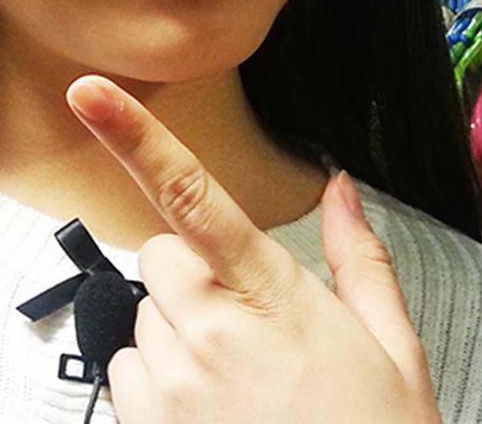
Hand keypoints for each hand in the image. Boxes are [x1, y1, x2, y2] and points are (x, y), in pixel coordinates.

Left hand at [66, 75, 440, 423]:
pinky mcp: (142, 422)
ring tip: (242, 389)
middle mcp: (208, 331)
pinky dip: (157, 385)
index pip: (190, 197)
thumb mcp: (394, 350)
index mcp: (272, 295)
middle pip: (161, 258)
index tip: (87, 91)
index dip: (133, 137)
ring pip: (144, 318)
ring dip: (178, 337)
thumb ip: (360, 259)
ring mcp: (170, 382)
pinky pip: (126, 373)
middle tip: (251, 332)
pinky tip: (214, 415)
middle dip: (194, 279)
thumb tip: (341, 185)